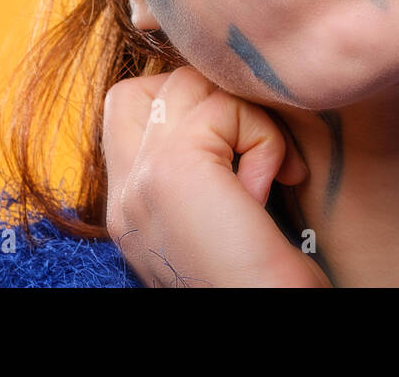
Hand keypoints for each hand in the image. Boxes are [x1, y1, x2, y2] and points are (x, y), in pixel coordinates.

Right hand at [103, 65, 329, 286]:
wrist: (269, 315)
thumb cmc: (267, 278)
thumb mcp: (221, 215)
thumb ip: (206, 166)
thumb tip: (230, 104)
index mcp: (130, 209)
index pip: (131, 108)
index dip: (192, 106)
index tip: (238, 150)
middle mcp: (123, 196)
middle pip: (151, 85)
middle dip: (214, 100)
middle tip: (254, 151)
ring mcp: (139, 181)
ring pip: (190, 84)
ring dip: (244, 117)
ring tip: (269, 174)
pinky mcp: (173, 170)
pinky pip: (225, 106)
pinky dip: (264, 137)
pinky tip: (276, 184)